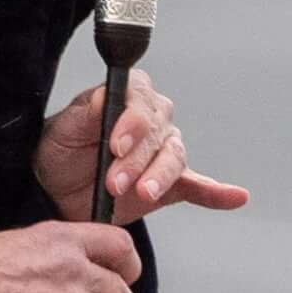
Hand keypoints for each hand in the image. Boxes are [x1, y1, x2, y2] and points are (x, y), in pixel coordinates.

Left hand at [36, 69, 250, 223]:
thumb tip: (108, 95)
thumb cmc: (60, 150)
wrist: (55, 188)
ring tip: (145, 193)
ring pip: (173, 160)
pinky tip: (235, 197)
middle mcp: (153, 120)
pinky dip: (217, 193)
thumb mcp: (64, 128)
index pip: (140, 100)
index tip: (117, 144)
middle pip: (157, 134)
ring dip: (160, 178)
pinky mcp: (170, 183)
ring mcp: (164, 152)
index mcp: (129, 97)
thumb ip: (87, 111)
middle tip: (114, 182)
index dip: (132, 122)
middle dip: (135, 160)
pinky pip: (199, 186)